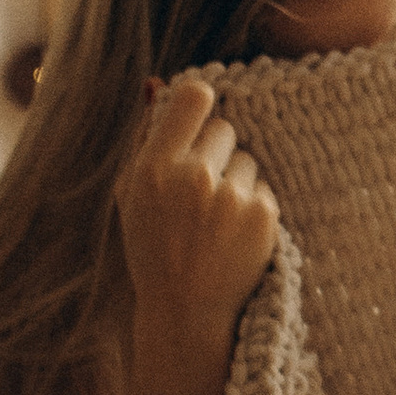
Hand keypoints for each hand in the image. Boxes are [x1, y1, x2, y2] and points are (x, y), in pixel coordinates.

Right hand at [116, 76, 278, 344]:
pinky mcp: (262, 214)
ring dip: (236, 181)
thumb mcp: (132, 194)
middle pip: (224, 129)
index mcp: (154, 167)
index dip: (201, 102)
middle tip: (203, 189)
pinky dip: (253, 207)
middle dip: (217, 152)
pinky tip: (233, 235)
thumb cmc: (153, 248)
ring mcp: (230, 196)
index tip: (201, 114)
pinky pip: (263, 188)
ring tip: (216, 220)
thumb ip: (145, 138)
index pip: (193, 98)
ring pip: (247, 160)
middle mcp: (193, 177)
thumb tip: (158, 83)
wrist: (185, 310)